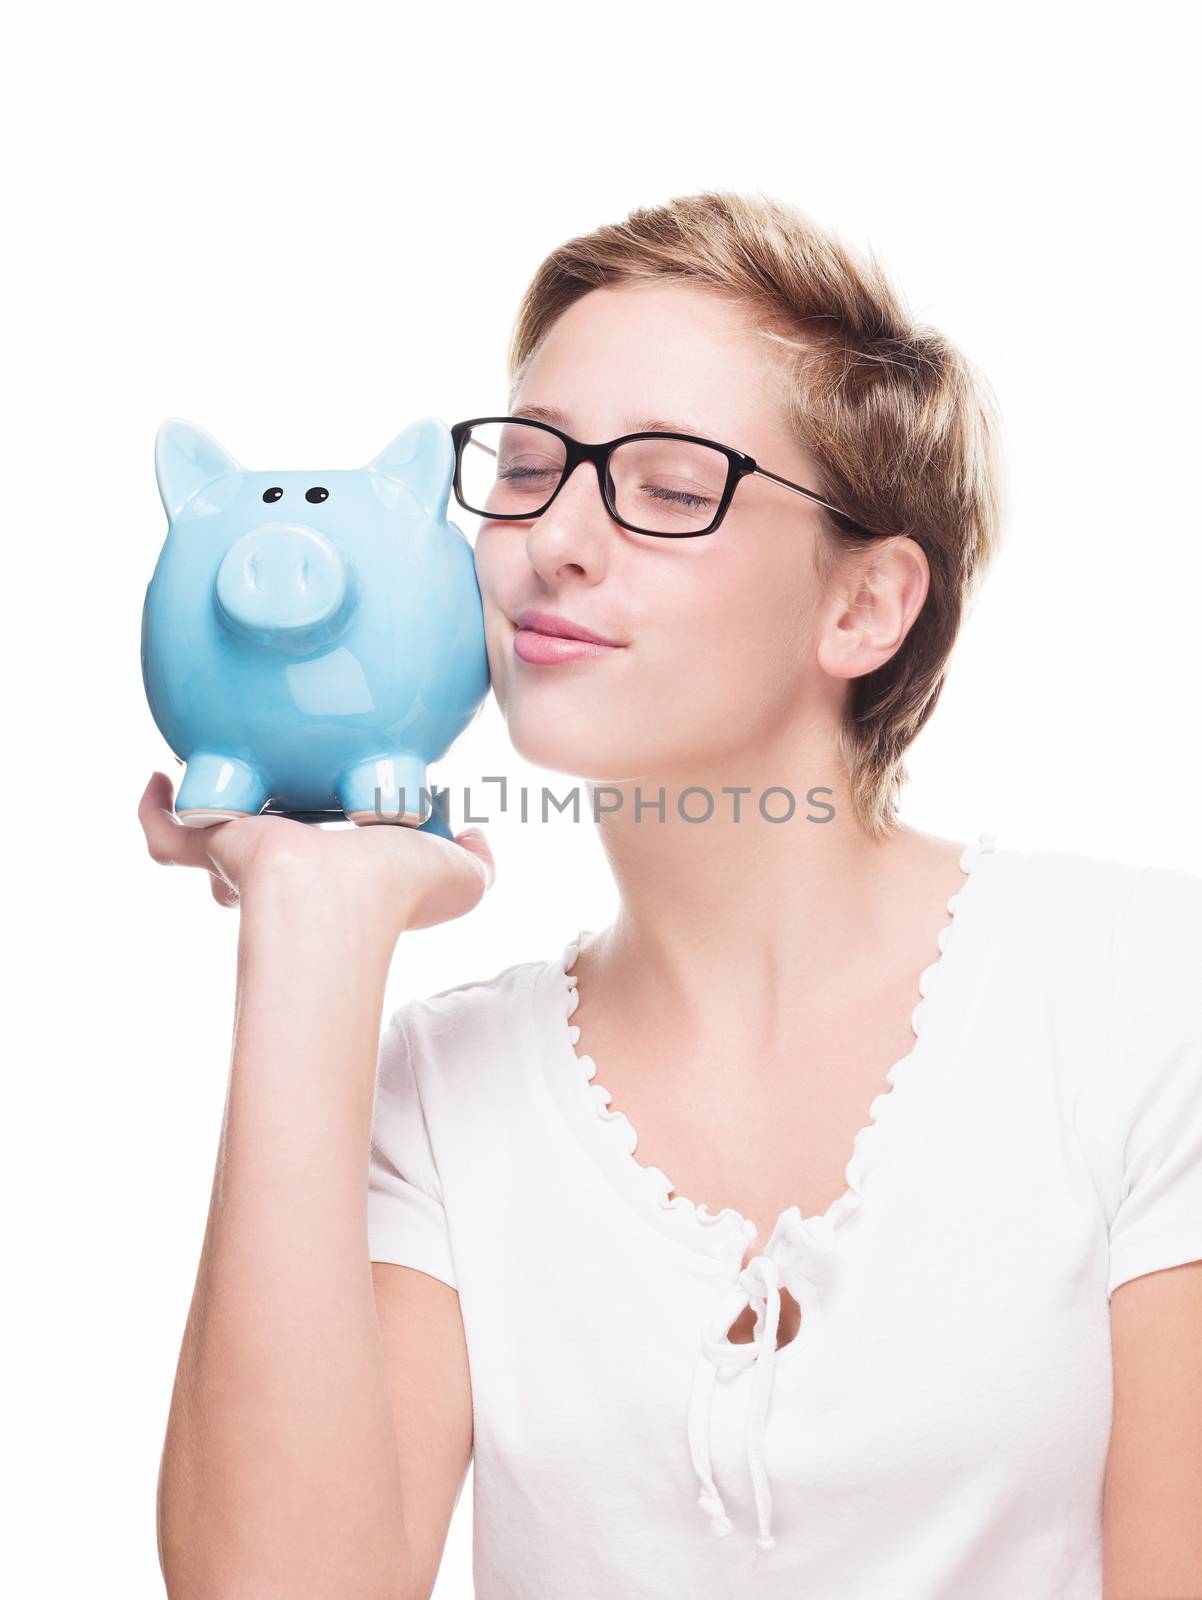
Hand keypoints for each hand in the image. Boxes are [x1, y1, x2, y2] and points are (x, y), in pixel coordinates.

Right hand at [138, 771, 495, 935]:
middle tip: (276, 796)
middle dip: (265, 836)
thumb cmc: (397, 895)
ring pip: (212, 847)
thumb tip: (477, 839)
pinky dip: (154, 810)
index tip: (353, 811)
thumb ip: (478, 862)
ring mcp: (244, 861)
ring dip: (214, 824)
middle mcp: (288, 872)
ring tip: (216, 778)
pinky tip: (159, 778)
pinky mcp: (210, 847)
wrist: (336, 898)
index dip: (335, 841)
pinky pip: (166, 833)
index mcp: (339, 874)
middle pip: (264, 853)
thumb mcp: (463, 879)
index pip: (325, 857)